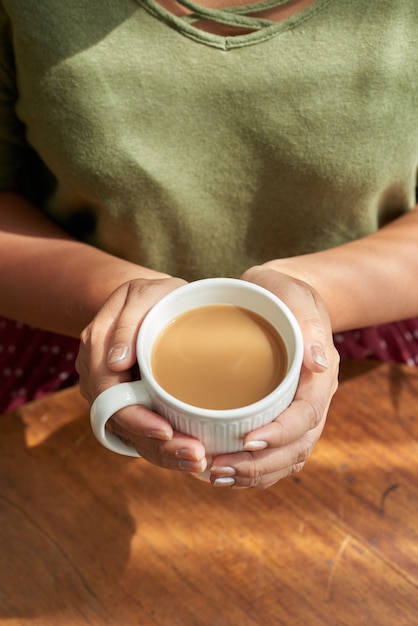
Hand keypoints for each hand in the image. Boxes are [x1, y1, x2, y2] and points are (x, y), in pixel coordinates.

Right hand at [76, 276, 206, 472]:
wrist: (152, 300)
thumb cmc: (152, 295)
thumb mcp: (142, 295)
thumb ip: (127, 325)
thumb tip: (116, 364)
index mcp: (96, 351)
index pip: (109, 397)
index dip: (135, 419)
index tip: (166, 431)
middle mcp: (99, 379)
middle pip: (121, 424)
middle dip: (157, 445)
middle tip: (195, 455)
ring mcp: (114, 394)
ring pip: (132, 435)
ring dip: (163, 454)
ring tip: (198, 460)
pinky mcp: (133, 403)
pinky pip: (142, 432)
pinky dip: (164, 448)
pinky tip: (190, 456)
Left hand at [208, 266, 338, 489]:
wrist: (280, 299)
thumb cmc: (282, 295)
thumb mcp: (293, 296)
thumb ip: (308, 324)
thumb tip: (318, 362)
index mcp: (319, 376)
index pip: (305, 416)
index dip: (279, 434)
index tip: (247, 440)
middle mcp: (313, 400)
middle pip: (296, 447)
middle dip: (259, 464)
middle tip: (219, 468)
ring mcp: (299, 412)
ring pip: (286, 458)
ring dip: (254, 474)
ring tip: (217, 476)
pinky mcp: (282, 417)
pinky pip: (276, 455)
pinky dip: (254, 470)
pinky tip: (226, 473)